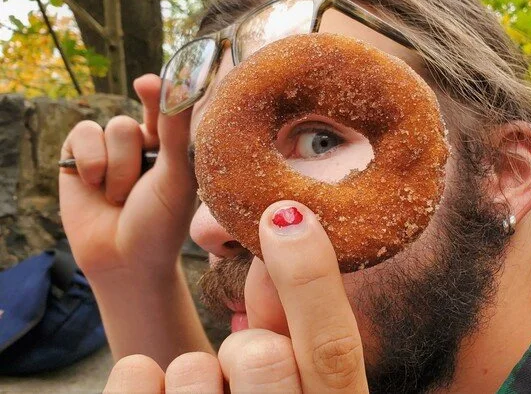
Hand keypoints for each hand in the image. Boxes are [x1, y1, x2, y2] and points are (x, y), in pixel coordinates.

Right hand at [59, 74, 195, 277]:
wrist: (124, 259)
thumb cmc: (160, 222)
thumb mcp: (175, 178)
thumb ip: (176, 133)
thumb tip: (179, 86)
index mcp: (171, 147)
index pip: (166, 109)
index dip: (160, 92)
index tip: (149, 83)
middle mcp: (141, 144)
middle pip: (133, 122)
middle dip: (134, 159)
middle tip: (138, 191)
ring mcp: (109, 149)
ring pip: (111, 128)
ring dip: (116, 167)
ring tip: (119, 198)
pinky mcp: (79, 156)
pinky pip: (83, 133)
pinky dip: (90, 161)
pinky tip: (94, 185)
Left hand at [103, 201, 368, 392]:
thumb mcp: (300, 378)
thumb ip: (295, 320)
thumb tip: (285, 227)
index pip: (334, 349)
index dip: (312, 282)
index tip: (285, 216)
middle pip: (262, 356)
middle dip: (248, 344)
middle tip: (244, 364)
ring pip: (194, 369)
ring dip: (195, 368)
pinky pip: (135, 377)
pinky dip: (140, 374)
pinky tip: (158, 390)